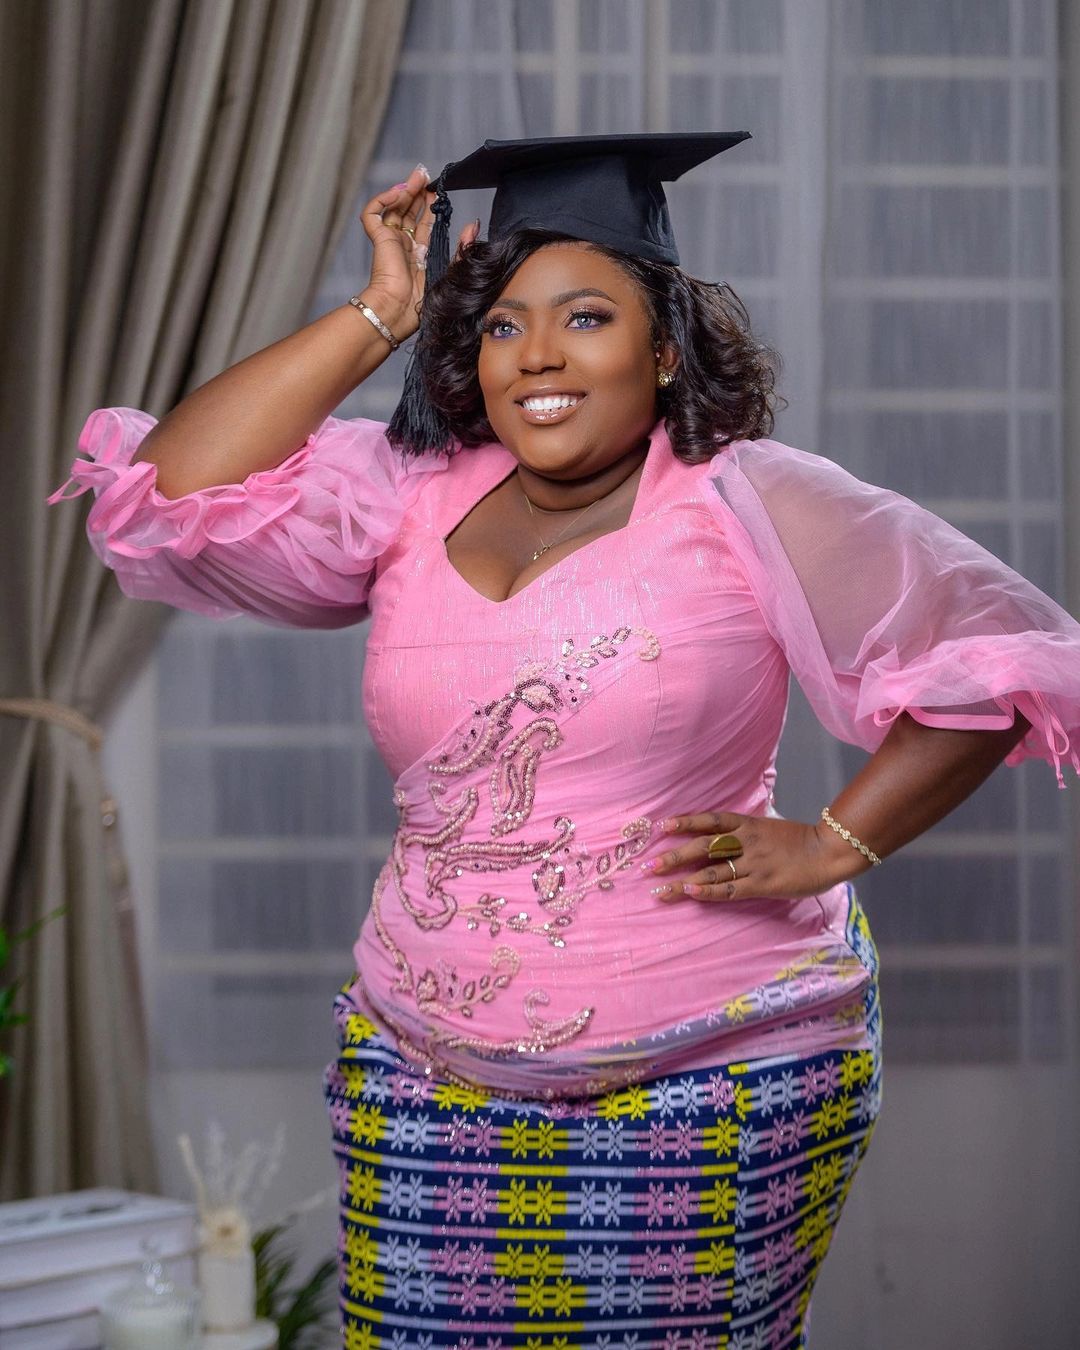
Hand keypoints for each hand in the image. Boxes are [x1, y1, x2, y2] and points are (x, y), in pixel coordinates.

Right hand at [358, 164, 481, 342]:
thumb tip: (473, 224)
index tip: (439, 191)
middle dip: (417, 191)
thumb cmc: (425, 301)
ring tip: (418, 176)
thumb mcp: (452, 269)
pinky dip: (383, 198)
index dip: (431, 206)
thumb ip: (462, 247)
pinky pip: (373, 213)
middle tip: (426, 175)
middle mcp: (404, 246)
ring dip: (405, 189)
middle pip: (409, 211)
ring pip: (394, 207)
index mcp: (421, 255)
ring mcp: (390, 241)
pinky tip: (400, 191)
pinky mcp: (378, 239)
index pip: (425, 223)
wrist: (401, 310)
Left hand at [640, 810, 869, 901]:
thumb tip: (717, 837)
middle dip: (674, 856)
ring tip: (659, 889)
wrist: (829, 851)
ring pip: (711, 871)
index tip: (660, 826)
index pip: (709, 820)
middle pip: (703, 846)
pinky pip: (730, 889)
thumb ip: (743, 832)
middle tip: (648, 866)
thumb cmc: (798, 841)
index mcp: (747, 824)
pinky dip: (709, 891)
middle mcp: (746, 841)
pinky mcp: (762, 884)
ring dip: (683, 880)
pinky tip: (691, 892)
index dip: (684, 822)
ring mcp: (754, 863)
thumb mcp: (767, 828)